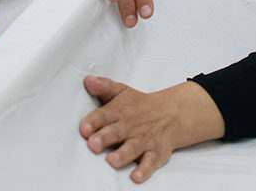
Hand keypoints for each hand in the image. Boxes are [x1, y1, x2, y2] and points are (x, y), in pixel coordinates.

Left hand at [79, 76, 224, 182]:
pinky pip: (150, 163)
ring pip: (132, 149)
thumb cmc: (139, 106)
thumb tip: (88, 80)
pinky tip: (136, 176)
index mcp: (118, 112)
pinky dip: (144, 170)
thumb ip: (103, 86)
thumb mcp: (121, 91)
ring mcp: (143, 140)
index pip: (103, 116)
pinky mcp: (155, 153)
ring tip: (112, 161)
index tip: (84, 128)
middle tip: (93, 145)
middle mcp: (130, 127)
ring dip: (122, 155)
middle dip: (104, 138)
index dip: (93, 122)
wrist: (171, 113)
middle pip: (115, 133)